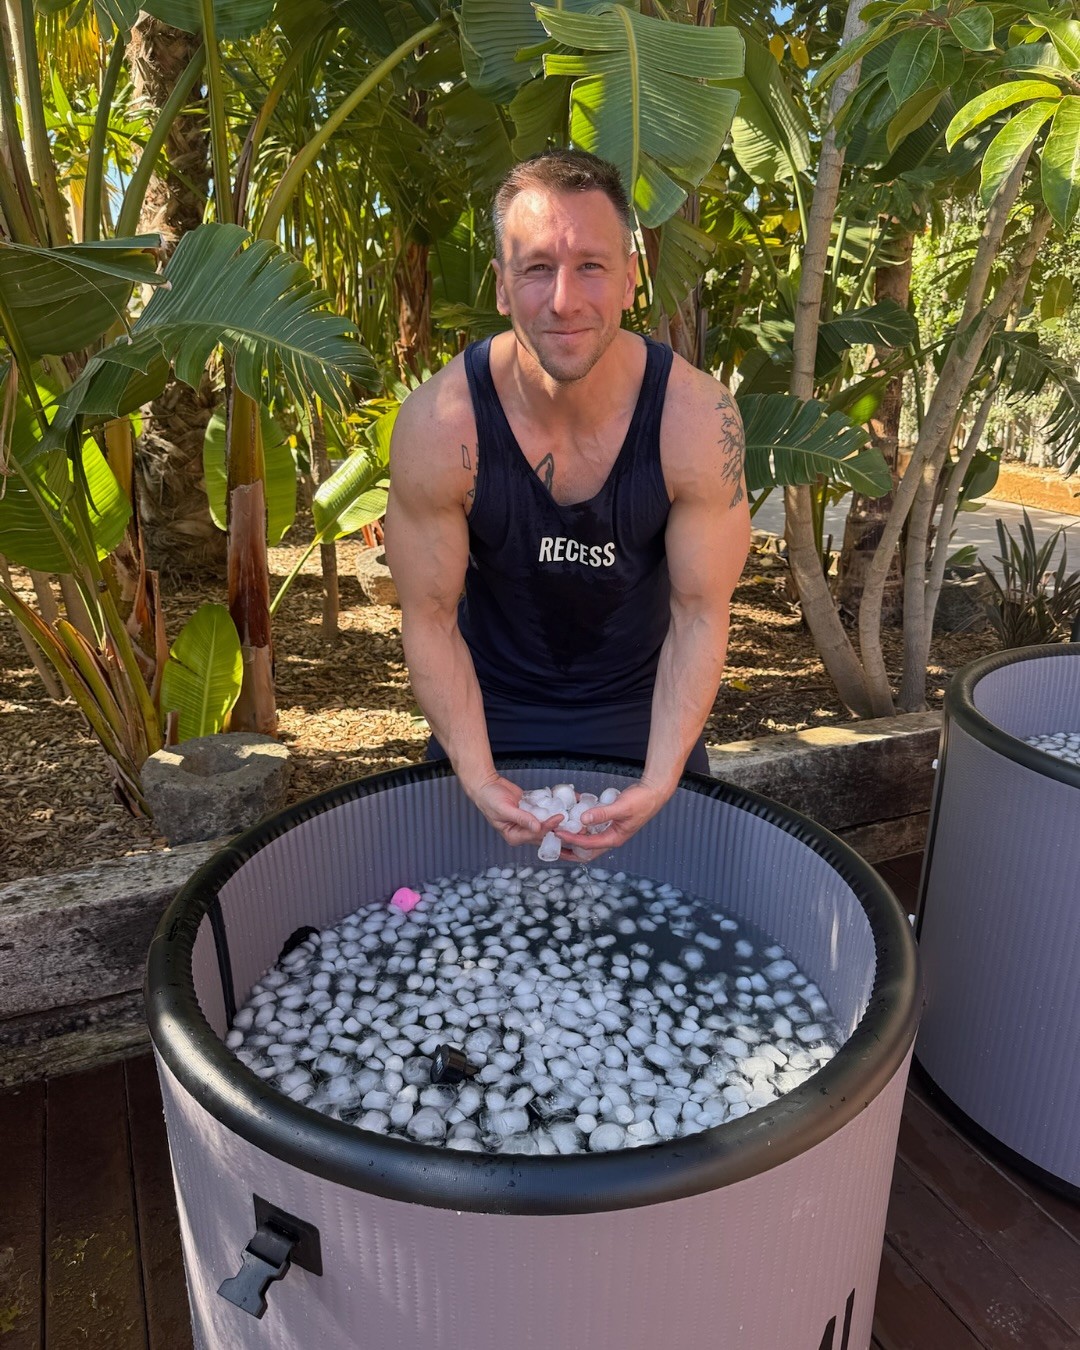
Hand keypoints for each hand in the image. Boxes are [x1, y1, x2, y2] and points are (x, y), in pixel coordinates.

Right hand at [465, 772, 562, 847]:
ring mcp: (527, 822)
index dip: (547, 827)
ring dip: (555, 821)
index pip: (534, 834)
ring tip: (568, 816)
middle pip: (542, 833)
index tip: (557, 818)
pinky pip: (542, 813)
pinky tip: (560, 808)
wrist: (487, 785)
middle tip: (567, 820)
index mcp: (513, 836)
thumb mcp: (504, 809)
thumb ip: (521, 818)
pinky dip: (550, 811)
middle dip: (555, 827)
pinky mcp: (530, 812)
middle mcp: (521, 832)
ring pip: (544, 824)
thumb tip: (537, 827)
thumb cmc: (490, 799)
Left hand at [554, 780, 668, 858]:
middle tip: (553, 844)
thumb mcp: (621, 808)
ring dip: (573, 834)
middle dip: (569, 848)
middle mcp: (610, 836)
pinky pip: (591, 823)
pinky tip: (571, 810)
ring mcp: (609, 828)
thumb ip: (602, 814)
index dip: (571, 840)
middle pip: (586, 848)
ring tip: (558, 830)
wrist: (653, 792)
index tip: (557, 834)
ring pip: (587, 836)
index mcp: (614, 838)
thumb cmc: (641, 801)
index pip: (588, 845)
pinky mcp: (608, 819)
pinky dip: (581, 819)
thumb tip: (582, 820)